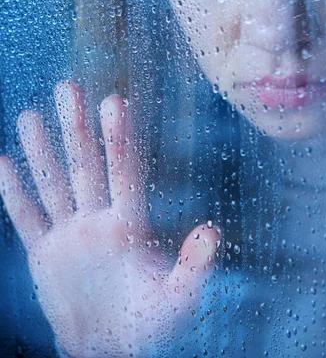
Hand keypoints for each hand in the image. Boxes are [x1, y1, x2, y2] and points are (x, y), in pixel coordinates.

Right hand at [0, 81, 218, 356]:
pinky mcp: (45, 253)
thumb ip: (193, 267)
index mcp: (130, 223)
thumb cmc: (148, 324)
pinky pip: (26, 218)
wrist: (109, 348)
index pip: (123, 170)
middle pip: (85, 164)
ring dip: (41, 150)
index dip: (118, 137)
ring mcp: (69, 233)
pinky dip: (14, 193)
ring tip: (30, 114)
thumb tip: (212, 233)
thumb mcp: (176, 299)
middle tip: (69, 86)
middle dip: (76, 127)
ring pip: (53, 183)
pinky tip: (3, 162)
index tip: (115, 101)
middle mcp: (98, 218)